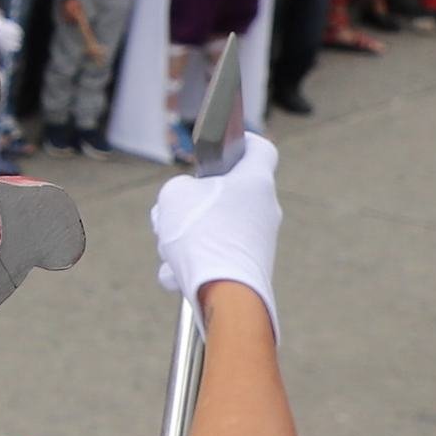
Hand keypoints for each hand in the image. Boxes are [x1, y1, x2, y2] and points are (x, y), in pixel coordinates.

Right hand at [148, 132, 284, 326]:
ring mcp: (259, 241)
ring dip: (188, 236)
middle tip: (173, 210)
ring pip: (216, 227)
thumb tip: (186, 201)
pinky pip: (215, 256)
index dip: (240, 142)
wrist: (225, 292)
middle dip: (194, 202)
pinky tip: (175, 275)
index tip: (219, 148)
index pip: (258, 149)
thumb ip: (180, 189)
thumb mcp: (173, 195)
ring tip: (171, 249)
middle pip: (227, 193)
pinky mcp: (250, 269)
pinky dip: (192, 264)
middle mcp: (264, 209)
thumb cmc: (202, 234)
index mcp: (255, 181)